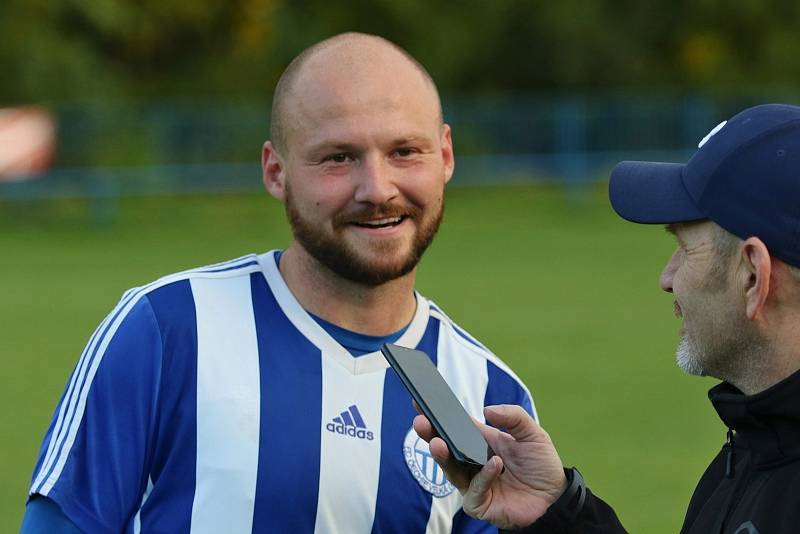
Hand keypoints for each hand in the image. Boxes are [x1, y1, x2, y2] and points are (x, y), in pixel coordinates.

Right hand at [413, 404, 567, 529]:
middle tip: (421, 423)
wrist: (556, 497)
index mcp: (480, 442)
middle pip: (445, 448)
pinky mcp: (479, 504)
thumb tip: (487, 410)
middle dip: (430, 435)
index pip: (454, 428)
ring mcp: (473, 483)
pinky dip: (483, 476)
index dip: (438, 417)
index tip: (422, 404)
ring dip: (444, 456)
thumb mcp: (532, 433)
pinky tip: (494, 464)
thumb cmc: (541, 464)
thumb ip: (514, 417)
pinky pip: (474, 490)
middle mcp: (472, 462)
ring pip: (451, 470)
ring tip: (438, 443)